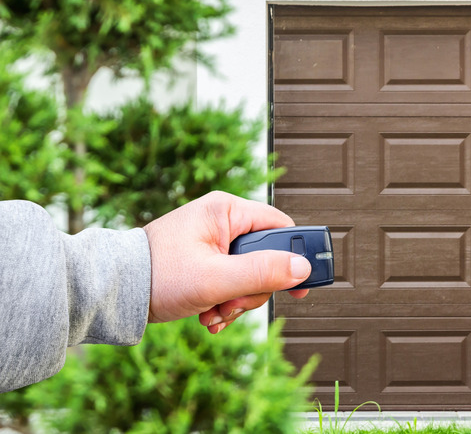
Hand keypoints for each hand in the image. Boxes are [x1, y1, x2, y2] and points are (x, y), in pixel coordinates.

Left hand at [142, 191, 310, 333]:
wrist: (114, 292)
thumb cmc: (157, 276)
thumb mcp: (216, 278)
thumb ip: (262, 272)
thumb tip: (302, 268)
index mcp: (226, 210)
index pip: (280, 227)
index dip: (295, 256)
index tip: (301, 285)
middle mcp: (222, 221)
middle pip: (266, 257)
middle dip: (253, 289)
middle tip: (232, 304)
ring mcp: (214, 242)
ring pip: (250, 275)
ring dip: (238, 301)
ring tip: (214, 312)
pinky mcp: (206, 260)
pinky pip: (233, 282)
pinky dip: (225, 302)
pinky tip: (208, 314)